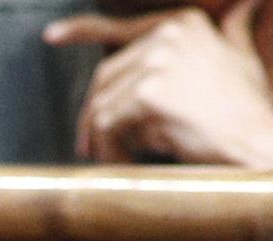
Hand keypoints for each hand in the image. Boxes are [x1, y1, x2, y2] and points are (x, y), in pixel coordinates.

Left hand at [58, 0, 272, 165]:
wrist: (256, 138)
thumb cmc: (246, 106)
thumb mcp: (239, 56)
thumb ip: (231, 29)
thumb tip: (248, 3)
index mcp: (183, 24)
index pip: (121, 28)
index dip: (82, 30)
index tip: (51, 37)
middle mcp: (168, 35)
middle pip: (105, 77)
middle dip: (93, 114)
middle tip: (89, 145)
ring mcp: (157, 62)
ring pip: (102, 104)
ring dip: (101, 138)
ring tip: (116, 157)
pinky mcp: (147, 93)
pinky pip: (106, 126)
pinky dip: (109, 149)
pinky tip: (126, 161)